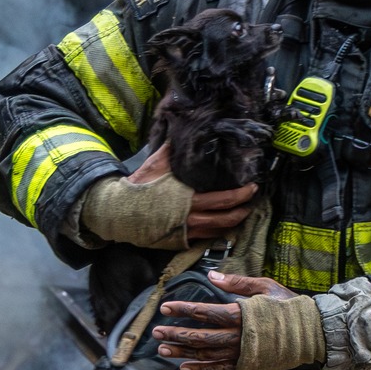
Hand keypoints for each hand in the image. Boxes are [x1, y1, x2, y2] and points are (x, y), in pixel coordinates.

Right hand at [130, 144, 256, 240]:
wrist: (118, 211)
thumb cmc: (138, 186)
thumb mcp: (156, 163)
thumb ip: (173, 149)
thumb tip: (183, 127)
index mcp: (188, 198)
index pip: (224, 199)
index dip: (242, 195)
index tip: (253, 187)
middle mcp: (190, 218)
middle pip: (227, 218)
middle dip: (244, 209)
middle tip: (252, 201)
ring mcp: (186, 232)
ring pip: (218, 231)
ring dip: (234, 223)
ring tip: (242, 213)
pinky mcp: (179, 241)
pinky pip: (205, 239)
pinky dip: (218, 233)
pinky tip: (224, 226)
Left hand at [152, 273, 297, 369]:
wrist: (311, 332)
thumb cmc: (288, 306)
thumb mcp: (264, 286)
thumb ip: (237, 282)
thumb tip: (212, 274)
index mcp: (242, 314)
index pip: (206, 312)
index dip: (184, 310)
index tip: (165, 308)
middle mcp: (239, 336)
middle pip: (201, 336)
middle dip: (177, 333)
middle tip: (156, 331)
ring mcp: (242, 353)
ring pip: (206, 355)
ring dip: (183, 352)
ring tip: (163, 349)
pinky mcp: (246, 365)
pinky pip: (219, 369)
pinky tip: (185, 368)